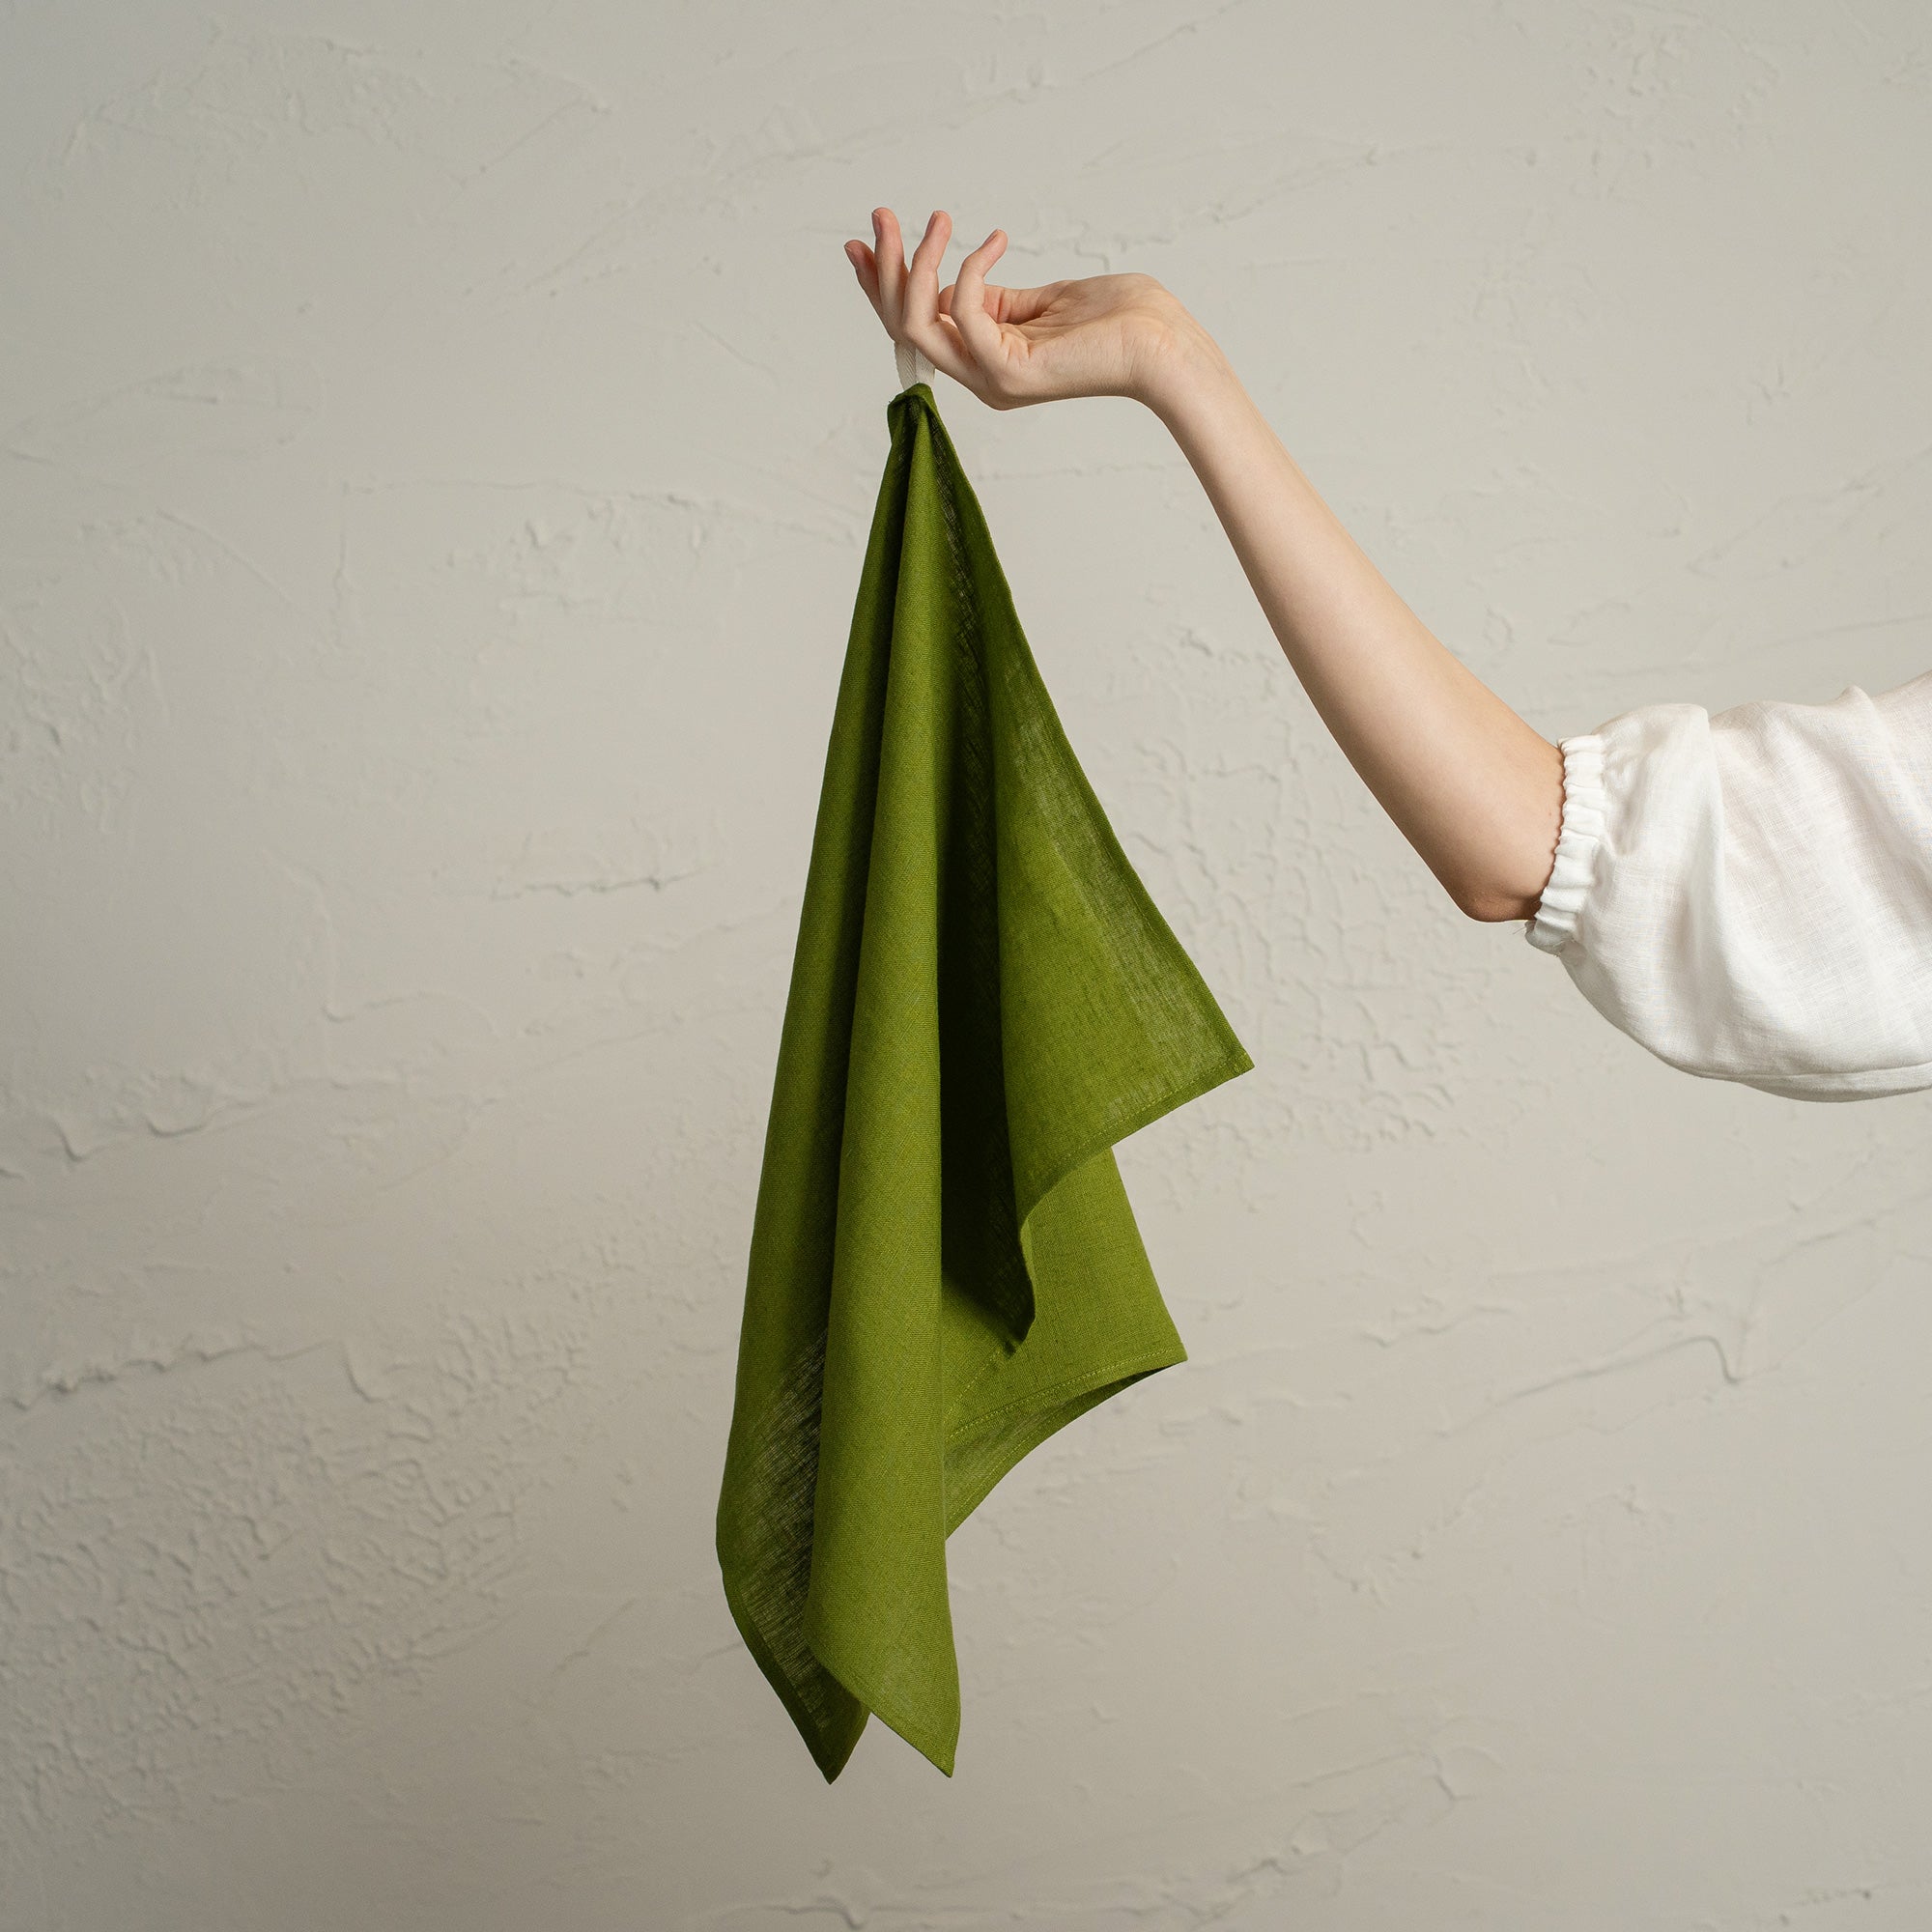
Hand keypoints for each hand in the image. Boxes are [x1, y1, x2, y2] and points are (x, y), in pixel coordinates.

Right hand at [843, 208, 1216, 411]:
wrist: (1163, 344)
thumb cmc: (1118, 319)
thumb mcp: (1041, 301)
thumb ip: (994, 297)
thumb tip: (951, 277)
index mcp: (984, 362)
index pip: (917, 325)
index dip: (885, 284)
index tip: (869, 239)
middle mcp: (980, 376)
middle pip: (905, 325)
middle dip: (887, 267)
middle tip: (882, 215)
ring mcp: (991, 377)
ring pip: (919, 323)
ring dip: (914, 265)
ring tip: (935, 219)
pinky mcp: (1010, 370)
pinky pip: (964, 312)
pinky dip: (970, 269)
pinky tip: (997, 240)